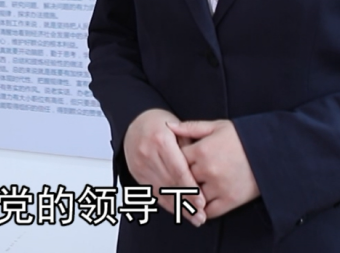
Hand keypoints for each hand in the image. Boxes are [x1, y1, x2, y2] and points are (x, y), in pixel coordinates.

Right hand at [122, 109, 206, 225]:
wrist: (136, 122)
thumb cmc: (161, 124)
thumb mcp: (179, 129)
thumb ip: (190, 149)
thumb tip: (203, 175)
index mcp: (161, 140)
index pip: (178, 170)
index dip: (190, 188)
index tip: (201, 202)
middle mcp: (147, 153)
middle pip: (169, 183)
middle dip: (186, 202)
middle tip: (201, 215)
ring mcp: (139, 164)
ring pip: (161, 191)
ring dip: (178, 207)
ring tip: (193, 217)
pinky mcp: (136, 173)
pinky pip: (152, 192)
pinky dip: (166, 203)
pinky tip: (178, 210)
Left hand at [169, 120, 259, 219]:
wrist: (270, 151)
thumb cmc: (242, 137)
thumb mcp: (216, 126)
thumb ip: (190, 127)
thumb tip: (168, 126)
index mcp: (201, 150)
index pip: (175, 160)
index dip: (172, 162)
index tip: (171, 163)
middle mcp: (208, 170)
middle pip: (182, 180)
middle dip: (178, 180)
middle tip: (172, 182)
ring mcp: (219, 187)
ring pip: (193, 197)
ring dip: (188, 197)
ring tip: (184, 195)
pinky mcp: (230, 200)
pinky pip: (208, 211)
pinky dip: (201, 210)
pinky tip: (198, 206)